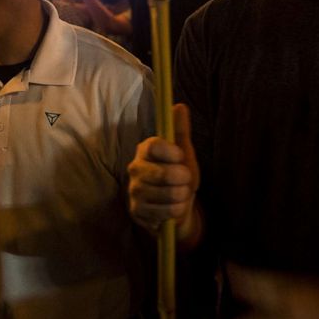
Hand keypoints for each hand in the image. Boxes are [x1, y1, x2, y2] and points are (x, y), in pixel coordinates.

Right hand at [128, 104, 198, 237]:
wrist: (175, 207)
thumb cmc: (178, 176)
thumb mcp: (183, 153)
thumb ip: (180, 130)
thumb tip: (179, 106)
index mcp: (145, 150)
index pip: (154, 145)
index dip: (172, 152)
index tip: (181, 157)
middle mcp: (135, 168)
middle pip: (164, 173)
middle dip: (184, 179)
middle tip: (185, 181)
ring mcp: (134, 190)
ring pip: (168, 194)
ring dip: (182, 197)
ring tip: (180, 195)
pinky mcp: (136, 211)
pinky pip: (165, 212)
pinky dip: (176, 212)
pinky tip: (172, 208)